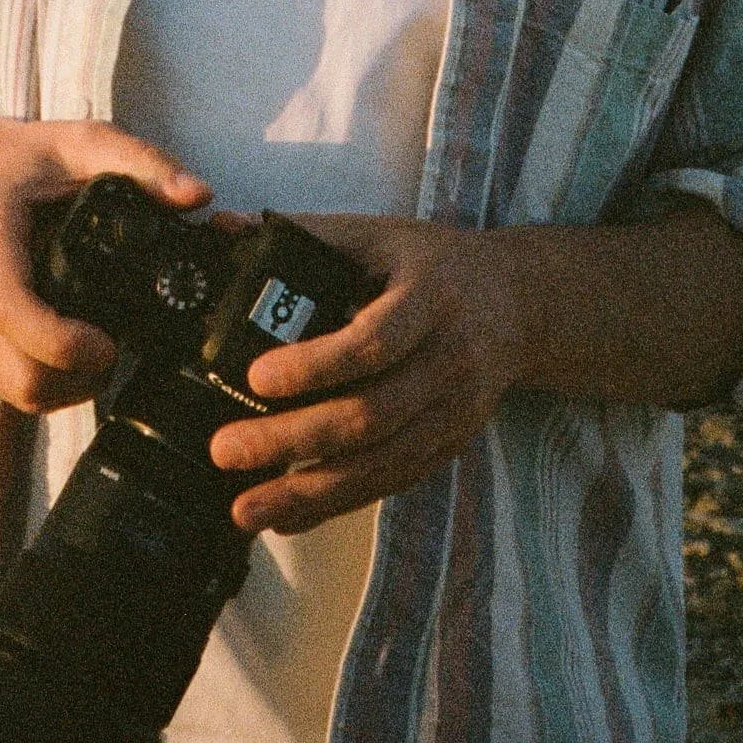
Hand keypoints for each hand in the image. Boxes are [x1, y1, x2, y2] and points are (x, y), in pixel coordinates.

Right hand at [0, 120, 208, 414]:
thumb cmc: (28, 160)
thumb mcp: (85, 141)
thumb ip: (142, 163)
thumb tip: (197, 194)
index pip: (9, 309)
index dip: (61, 343)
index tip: (108, 344)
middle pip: (20, 371)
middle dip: (78, 375)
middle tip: (116, 344)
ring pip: (15, 390)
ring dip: (66, 384)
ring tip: (97, 347)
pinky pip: (5, 385)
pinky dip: (45, 380)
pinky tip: (67, 346)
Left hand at [208, 217, 523, 536]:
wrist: (519, 304)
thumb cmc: (435, 264)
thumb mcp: (380, 234)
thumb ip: (307, 234)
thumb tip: (223, 225)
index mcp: (430, 299)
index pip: (375, 342)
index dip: (317, 366)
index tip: (256, 378)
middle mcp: (449, 362)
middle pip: (371, 415)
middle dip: (294, 440)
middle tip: (225, 450)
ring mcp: (454, 413)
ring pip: (380, 464)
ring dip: (309, 493)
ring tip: (244, 509)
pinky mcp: (448, 446)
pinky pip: (390, 483)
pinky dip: (337, 505)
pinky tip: (287, 517)